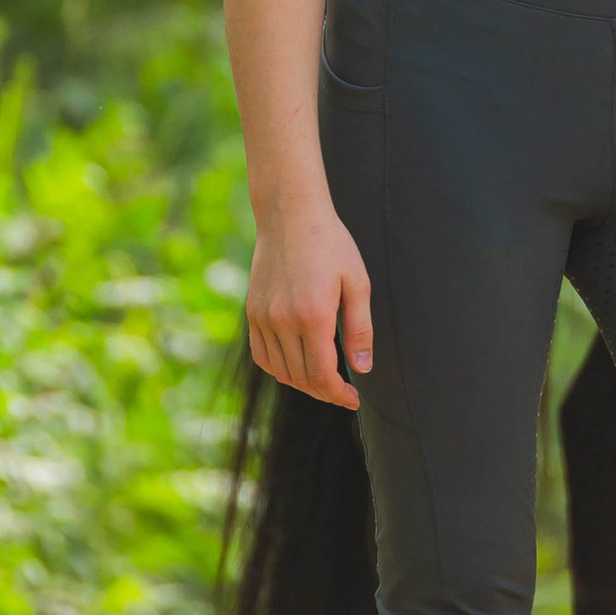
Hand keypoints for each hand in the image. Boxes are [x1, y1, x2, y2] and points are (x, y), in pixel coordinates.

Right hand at [247, 205, 374, 408]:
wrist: (290, 216)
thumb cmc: (331, 244)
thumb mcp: (357, 283)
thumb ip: (360, 329)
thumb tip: (363, 368)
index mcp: (313, 315)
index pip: (322, 375)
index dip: (338, 394)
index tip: (353, 399)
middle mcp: (283, 321)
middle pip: (301, 378)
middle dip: (325, 392)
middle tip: (343, 392)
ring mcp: (263, 318)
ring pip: (280, 371)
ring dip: (303, 384)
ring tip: (324, 381)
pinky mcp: (252, 313)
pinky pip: (262, 356)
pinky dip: (279, 369)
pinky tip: (297, 367)